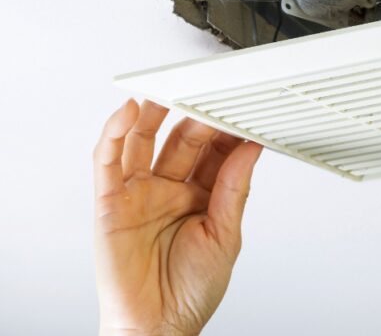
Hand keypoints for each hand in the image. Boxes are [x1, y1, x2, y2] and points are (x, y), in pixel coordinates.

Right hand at [93, 99, 262, 334]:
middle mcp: (170, 190)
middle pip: (183, 141)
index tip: (244, 109)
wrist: (158, 327)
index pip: (216, 153)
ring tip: (171, 89)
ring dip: (155, 113)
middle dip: (198, 117)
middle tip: (212, 94)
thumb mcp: (225, 236)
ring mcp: (140, 193)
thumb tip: (250, 149)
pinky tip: (129, 113)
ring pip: (144, 141)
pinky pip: (109, 161)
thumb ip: (234, 190)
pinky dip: (115, 134)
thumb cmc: (191, 291)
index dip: (227, 131)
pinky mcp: (110, 202)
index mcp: (202, 197)